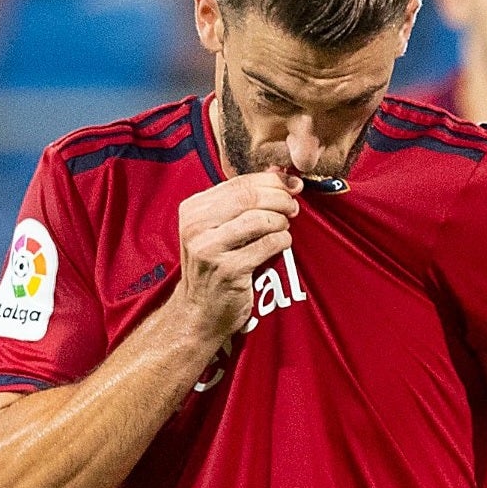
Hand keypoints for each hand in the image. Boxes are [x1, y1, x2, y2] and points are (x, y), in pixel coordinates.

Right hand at [173, 170, 297, 347]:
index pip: (239, 183)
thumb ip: (243, 203)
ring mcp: (210, 248)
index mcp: (193, 209)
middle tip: (293, 208)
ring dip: (281, 222)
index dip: (272, 181)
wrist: (200, 312)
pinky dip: (282, 241)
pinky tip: (282, 245)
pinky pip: (268, 245)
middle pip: (250, 197)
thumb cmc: (215, 267)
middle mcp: (196, 226)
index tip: (292, 185)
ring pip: (260, 219)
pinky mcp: (228, 270)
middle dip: (280, 199)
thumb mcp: (218, 230)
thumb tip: (281, 175)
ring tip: (284, 228)